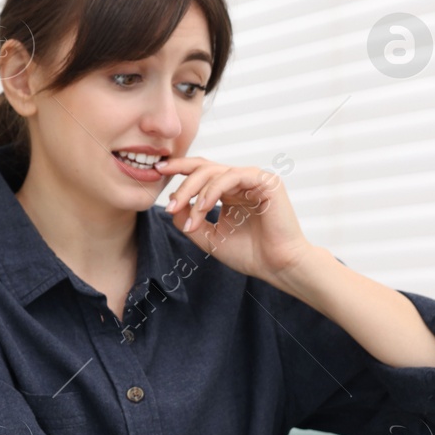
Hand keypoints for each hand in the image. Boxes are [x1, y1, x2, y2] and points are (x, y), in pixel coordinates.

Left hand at [156, 155, 310, 282]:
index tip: (156, 172)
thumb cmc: (250, 254)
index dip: (178, 169)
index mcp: (229, 191)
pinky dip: (213, 190)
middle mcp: (241, 181)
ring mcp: (254, 179)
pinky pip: (232, 176)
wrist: (278, 267)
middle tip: (168, 203)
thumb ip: (189, 220)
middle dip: (181, 182)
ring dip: (193, 191)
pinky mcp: (266, 181)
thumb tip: (171, 204)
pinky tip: (202, 206)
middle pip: (203, 168)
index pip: (200, 172)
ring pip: (214, 172)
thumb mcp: (209, 237)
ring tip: (182, 211)